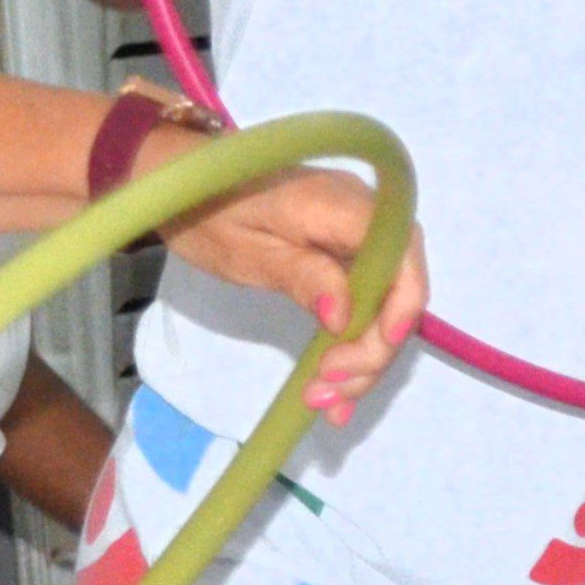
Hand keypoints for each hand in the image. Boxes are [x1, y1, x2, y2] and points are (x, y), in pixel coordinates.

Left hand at [159, 165, 429, 422]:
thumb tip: (346, 316)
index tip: (372, 351)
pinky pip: (363, 301)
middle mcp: (362, 214)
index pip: (399, 255)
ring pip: (383, 305)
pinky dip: (351, 346)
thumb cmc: (206, 209)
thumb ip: (301, 276)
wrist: (184, 181)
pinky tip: (334, 390)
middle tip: (326, 393)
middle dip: (372, 349)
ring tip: (324, 402)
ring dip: (361, 359)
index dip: (400, 306)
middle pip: (398, 289)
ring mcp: (356, 234)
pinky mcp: (344, 254)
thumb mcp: (245, 250)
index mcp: (339, 203)